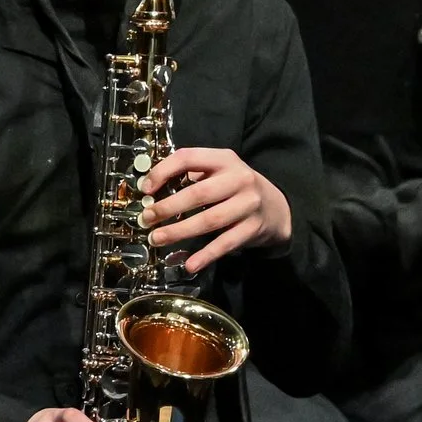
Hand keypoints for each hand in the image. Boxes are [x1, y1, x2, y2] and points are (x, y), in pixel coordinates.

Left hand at [139, 147, 290, 273]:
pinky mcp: (253, 228)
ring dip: (179, 231)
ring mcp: (248, 204)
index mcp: (224, 159)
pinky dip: (206, 255)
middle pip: (198, 193)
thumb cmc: (235, 188)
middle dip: (168, 207)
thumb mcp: (218, 170)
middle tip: (146, 219)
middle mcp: (239, 178)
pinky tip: (189, 264)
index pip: (188, 157)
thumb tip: (151, 189)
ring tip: (157, 238)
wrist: (276, 207)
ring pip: (209, 220)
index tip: (145, 189)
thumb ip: (191, 174)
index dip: (163, 171)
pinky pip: (225, 243)